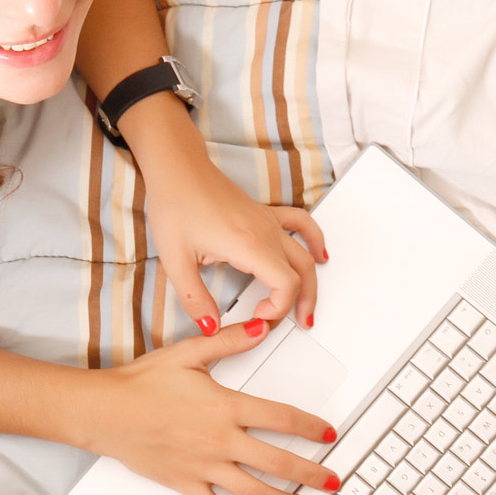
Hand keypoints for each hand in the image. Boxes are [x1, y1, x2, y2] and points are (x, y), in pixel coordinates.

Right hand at [78, 319, 338, 494]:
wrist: (105, 411)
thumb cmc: (141, 382)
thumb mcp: (188, 354)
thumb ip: (229, 341)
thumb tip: (261, 327)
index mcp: (226, 407)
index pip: (282, 418)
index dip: (310, 427)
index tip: (328, 434)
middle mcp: (220, 441)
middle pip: (278, 462)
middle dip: (311, 474)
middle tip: (333, 482)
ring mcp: (204, 466)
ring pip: (254, 492)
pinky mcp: (185, 483)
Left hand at [141, 140, 326, 332]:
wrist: (176, 168)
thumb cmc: (175, 204)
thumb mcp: (175, 261)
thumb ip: (195, 300)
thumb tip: (210, 326)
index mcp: (247, 245)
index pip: (285, 285)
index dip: (277, 309)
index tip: (256, 318)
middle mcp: (264, 231)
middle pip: (300, 274)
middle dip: (297, 304)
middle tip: (290, 325)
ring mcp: (267, 220)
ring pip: (304, 254)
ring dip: (311, 282)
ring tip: (307, 307)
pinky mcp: (263, 213)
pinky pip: (301, 225)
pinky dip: (315, 241)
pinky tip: (320, 254)